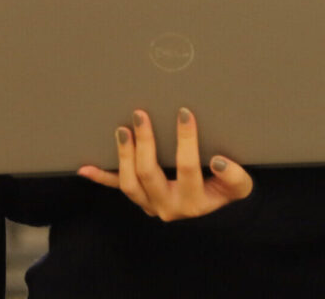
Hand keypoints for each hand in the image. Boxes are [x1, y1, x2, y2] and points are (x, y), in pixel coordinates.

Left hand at [77, 108, 253, 220]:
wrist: (214, 212)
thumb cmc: (226, 192)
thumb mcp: (239, 187)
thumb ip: (235, 177)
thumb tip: (218, 161)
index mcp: (194, 201)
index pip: (187, 167)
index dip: (185, 139)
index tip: (184, 113)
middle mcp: (168, 206)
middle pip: (148, 174)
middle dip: (144, 143)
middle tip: (140, 115)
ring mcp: (150, 204)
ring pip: (129, 183)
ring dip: (123, 155)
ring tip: (123, 130)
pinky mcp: (140, 198)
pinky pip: (117, 188)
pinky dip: (101, 177)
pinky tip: (85, 167)